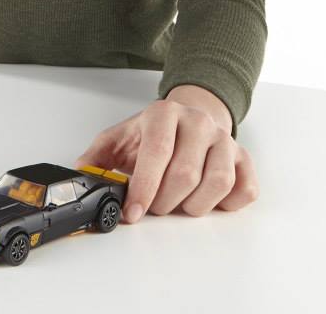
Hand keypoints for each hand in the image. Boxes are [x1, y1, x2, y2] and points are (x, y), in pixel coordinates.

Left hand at [73, 87, 258, 222]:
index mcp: (164, 114)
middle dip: (164, 201)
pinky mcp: (244, 157)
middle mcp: (198, 122)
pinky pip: (245, 189)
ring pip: (217, 183)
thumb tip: (80, 176)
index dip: (144, 187)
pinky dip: (226, 204)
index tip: (133, 212)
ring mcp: (225, 139)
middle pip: (185, 174)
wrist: (189, 116)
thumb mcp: (120, 138)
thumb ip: (97, 158)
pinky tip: (208, 199)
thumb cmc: (154, 134)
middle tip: (154, 206)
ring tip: (179, 202)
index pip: (157, 152)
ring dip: (194, 205)